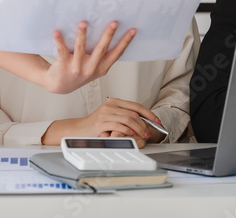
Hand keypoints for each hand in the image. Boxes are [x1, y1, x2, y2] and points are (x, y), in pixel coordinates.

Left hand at [41, 21, 135, 93]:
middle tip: (114, 22)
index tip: (133, 30)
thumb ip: (102, 54)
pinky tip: (57, 32)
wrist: (60, 85)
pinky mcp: (64, 65)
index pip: (116, 53)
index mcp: (102, 68)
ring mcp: (77, 68)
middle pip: (101, 49)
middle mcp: (91, 68)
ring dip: (82, 35)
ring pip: (81, 48)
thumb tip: (110, 30)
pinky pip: (62, 51)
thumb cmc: (80, 72)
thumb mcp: (95, 67)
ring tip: (84, 23)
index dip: (125, 42)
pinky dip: (59, 41)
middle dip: (108, 35)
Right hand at [42, 98, 157, 146]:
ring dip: (139, 128)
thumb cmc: (95, 125)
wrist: (79, 130)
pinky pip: (119, 125)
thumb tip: (143, 121)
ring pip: (129, 118)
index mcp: (114, 102)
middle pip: (134, 112)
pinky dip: (128, 130)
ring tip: (143, 135)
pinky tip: (132, 134)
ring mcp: (106, 113)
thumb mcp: (110, 117)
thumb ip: (124, 116)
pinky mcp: (101, 122)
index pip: (136, 105)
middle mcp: (110, 105)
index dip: (148, 113)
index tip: (156, 121)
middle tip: (149, 132)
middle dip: (145, 123)